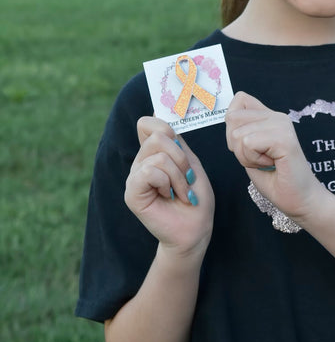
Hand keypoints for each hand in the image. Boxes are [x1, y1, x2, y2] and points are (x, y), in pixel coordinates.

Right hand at [125, 117, 214, 256]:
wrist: (196, 229)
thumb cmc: (196, 198)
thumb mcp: (191, 163)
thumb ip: (176, 141)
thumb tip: (158, 112)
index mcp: (153, 153)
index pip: (148, 123)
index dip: (166, 129)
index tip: (182, 150)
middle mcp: (140, 162)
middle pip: (158, 136)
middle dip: (181, 158)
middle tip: (187, 180)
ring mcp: (134, 177)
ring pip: (157, 156)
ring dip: (178, 176)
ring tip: (181, 192)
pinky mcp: (132, 192)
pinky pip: (149, 171)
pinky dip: (167, 183)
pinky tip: (169, 197)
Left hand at [225, 92, 324, 220]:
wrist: (300, 200)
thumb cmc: (276, 180)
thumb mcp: (250, 152)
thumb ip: (241, 132)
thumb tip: (229, 116)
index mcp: (270, 117)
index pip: (240, 100)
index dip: (232, 125)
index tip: (248, 145)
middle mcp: (277, 116)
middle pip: (232, 117)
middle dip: (236, 145)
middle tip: (258, 158)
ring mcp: (282, 125)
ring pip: (238, 134)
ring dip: (246, 156)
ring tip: (267, 163)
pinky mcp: (284, 139)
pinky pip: (248, 143)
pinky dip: (253, 160)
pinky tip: (271, 164)